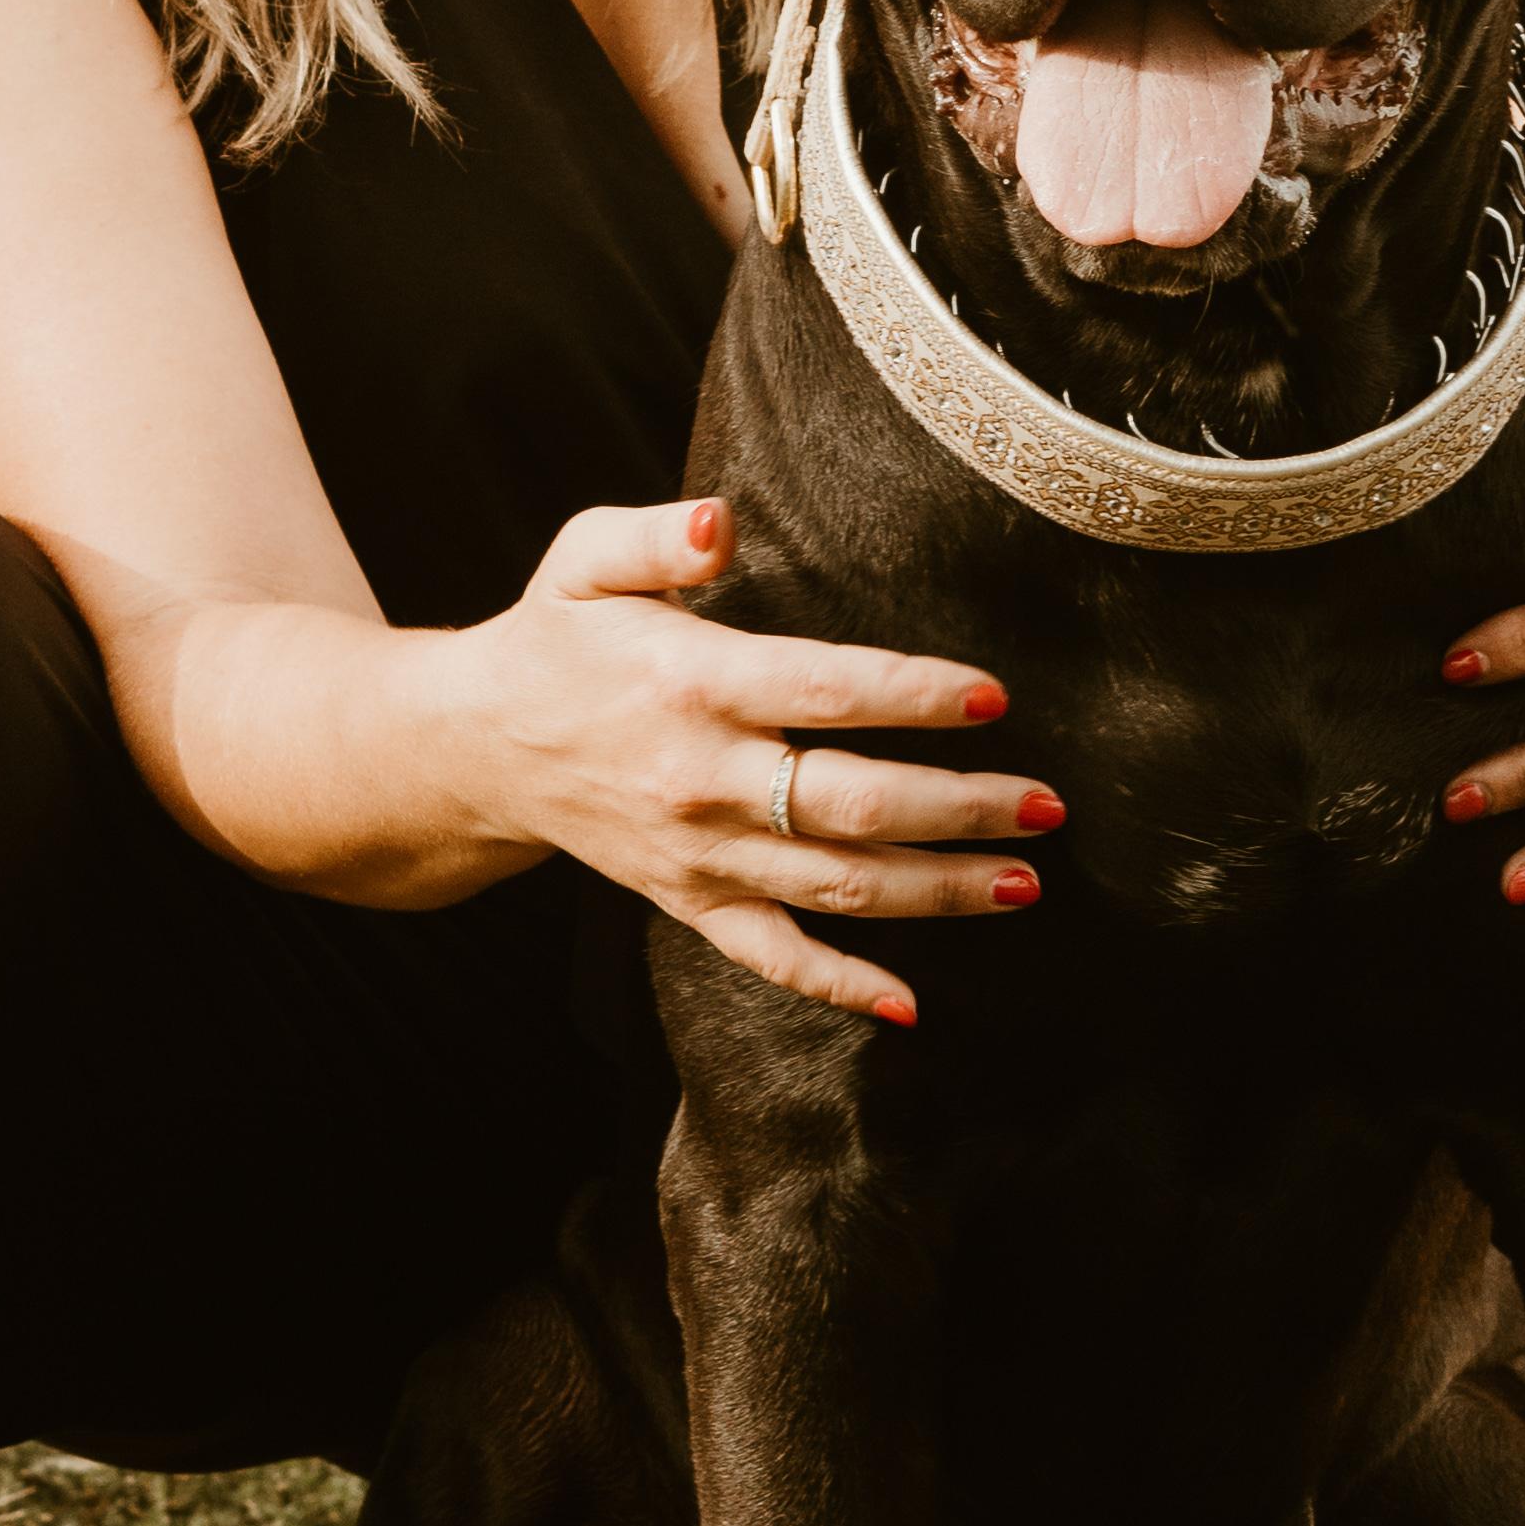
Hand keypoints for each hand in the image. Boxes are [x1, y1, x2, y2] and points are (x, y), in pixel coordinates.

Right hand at [449, 494, 1054, 1028]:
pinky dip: (841, 988)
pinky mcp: (688, 902)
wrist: (477, 746)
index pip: (822, 691)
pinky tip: (913, 1006)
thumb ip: (660, 535)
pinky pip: (772, 959)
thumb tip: (722, 519)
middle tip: (1048, 805)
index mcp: (690, 683)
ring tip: (1023, 882)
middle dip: (961, 808)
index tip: (992, 695)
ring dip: (936, 891)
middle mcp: (702, 779)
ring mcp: (698, 854)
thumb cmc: (556, 638)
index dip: (912, 695)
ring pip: (836, 887)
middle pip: (851, 805)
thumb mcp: (585, 559)